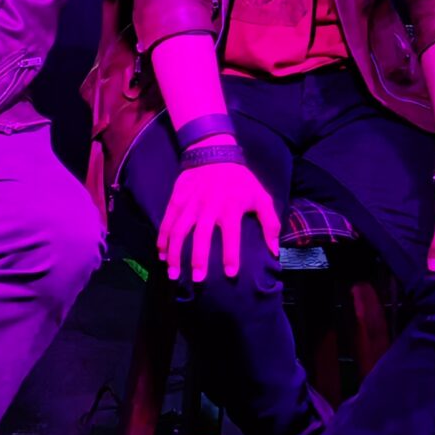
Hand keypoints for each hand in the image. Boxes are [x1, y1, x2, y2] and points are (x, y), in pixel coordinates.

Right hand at [158, 161, 279, 282]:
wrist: (213, 154)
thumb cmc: (240, 180)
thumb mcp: (261, 197)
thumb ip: (270, 224)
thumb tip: (273, 251)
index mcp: (230, 209)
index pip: (231, 236)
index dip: (231, 255)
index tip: (230, 275)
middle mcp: (208, 208)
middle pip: (200, 237)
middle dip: (198, 260)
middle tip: (198, 280)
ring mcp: (189, 205)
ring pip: (179, 232)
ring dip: (175, 254)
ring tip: (174, 274)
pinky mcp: (176, 200)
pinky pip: (166, 222)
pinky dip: (162, 238)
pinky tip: (160, 254)